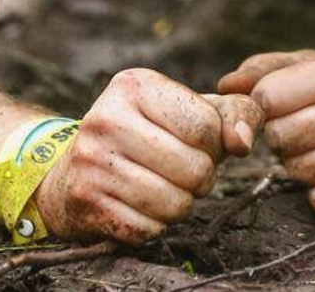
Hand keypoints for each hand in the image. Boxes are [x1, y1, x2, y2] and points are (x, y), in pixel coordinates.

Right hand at [33, 68, 263, 241]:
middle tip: (185, 172)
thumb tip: (242, 143)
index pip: (206, 126)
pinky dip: (155, 225)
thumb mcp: (190, 110)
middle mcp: (106, 118)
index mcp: (134, 84)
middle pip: (195, 168)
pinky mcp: (84, 201)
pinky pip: (149, 230)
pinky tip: (141, 206)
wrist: (72, 171)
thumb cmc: (149, 136)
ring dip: (182, 205)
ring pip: (175, 204)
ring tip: (168, 189)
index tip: (197, 144)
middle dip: (202, 178)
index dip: (215, 144)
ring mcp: (91, 161)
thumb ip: (235, 114)